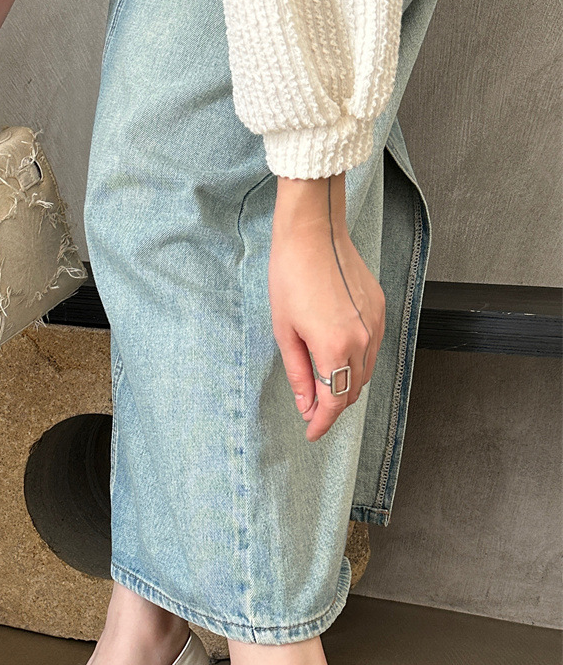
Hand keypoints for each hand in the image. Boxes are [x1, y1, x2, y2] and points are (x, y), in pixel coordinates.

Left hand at [269, 172, 385, 442]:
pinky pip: (373, 348)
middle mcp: (363, 339)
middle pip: (352, 390)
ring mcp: (376, 324)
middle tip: (310, 409)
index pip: (334, 402)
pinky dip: (357, 361)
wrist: (313, 232)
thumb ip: (299, 373)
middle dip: (332, 405)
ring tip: (322, 384)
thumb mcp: (285, 332)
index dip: (322, 422)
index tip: (311, 433)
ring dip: (346, 384)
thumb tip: (305, 404)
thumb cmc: (291, 277)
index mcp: (335, 347)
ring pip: (365, 372)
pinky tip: (337, 355)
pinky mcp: (380, 309)